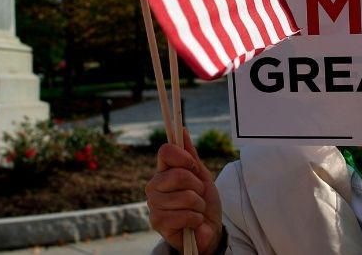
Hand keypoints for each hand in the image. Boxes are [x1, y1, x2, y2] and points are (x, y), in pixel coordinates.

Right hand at [146, 128, 223, 254]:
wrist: (208, 231)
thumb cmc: (203, 202)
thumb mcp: (202, 176)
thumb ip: (191, 155)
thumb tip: (182, 130)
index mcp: (163, 171)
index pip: (165, 151)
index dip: (184, 157)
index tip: (194, 167)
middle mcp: (154, 185)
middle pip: (178, 174)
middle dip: (197, 186)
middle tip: (198, 195)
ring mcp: (153, 204)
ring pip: (185, 196)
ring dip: (199, 205)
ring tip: (196, 210)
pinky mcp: (157, 222)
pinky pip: (184, 214)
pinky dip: (196, 219)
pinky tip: (193, 222)